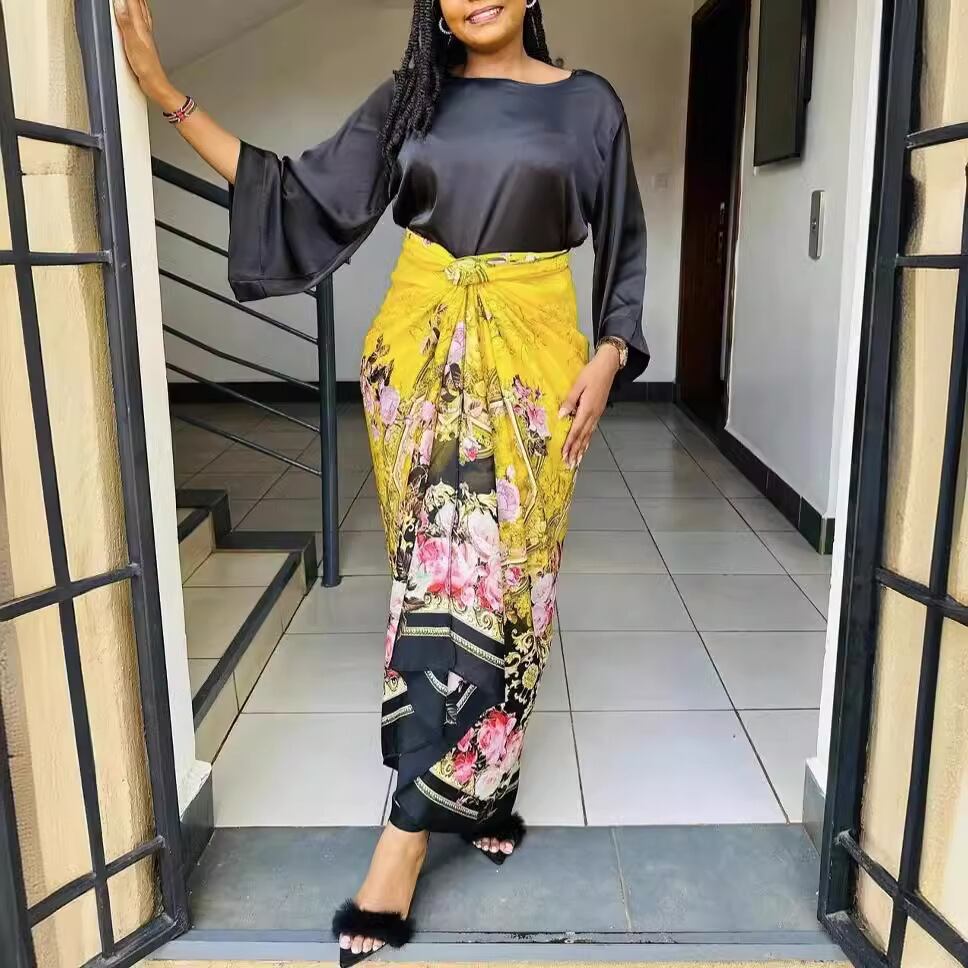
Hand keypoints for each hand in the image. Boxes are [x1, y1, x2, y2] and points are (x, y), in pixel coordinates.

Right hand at [113, 0, 178, 106]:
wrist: (156, 85)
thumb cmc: (147, 69)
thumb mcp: (132, 44)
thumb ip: (126, 23)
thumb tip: (120, 4)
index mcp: (141, 27)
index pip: (133, 3)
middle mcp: (145, 30)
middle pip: (140, 5)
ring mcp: (145, 37)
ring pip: (143, 13)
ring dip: (139, 2)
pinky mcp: (144, 45)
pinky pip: (143, 24)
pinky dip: (140, 15)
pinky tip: (140, 19)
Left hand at [558, 344, 621, 467]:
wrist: (608, 366)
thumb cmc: (592, 372)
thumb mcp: (578, 384)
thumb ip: (570, 400)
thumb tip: (562, 415)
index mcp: (587, 408)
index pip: (576, 430)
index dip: (570, 443)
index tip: (564, 454)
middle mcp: (593, 414)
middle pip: (583, 436)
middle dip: (575, 451)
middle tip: (569, 464)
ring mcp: (597, 414)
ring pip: (588, 435)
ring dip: (582, 449)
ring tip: (577, 460)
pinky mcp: (598, 411)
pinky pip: (592, 429)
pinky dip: (588, 440)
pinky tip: (585, 446)